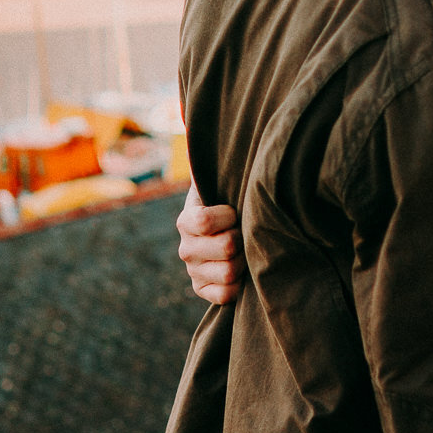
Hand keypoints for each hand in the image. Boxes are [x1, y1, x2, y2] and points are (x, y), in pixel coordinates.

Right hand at [176, 186, 243, 304]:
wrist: (234, 224)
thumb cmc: (233, 200)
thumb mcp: (225, 185)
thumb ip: (227, 176)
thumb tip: (217, 137)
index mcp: (186, 221)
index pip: (205, 221)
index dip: (229, 216)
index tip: (235, 211)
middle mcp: (185, 248)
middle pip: (226, 247)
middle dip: (244, 238)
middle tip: (246, 232)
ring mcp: (193, 271)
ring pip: (228, 272)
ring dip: (245, 261)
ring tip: (247, 250)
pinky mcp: (203, 290)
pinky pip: (224, 295)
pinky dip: (239, 285)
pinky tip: (243, 271)